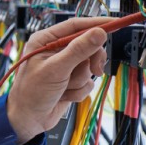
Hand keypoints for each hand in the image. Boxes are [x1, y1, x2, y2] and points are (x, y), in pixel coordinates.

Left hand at [8, 17, 108, 143]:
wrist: (28, 120)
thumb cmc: (31, 93)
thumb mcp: (56, 69)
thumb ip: (78, 50)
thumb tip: (99, 33)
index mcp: (46, 40)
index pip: (76, 26)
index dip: (97, 24)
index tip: (117, 24)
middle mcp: (56, 51)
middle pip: (88, 46)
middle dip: (90, 61)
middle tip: (93, 69)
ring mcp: (64, 66)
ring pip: (89, 66)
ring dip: (79, 80)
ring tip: (64, 87)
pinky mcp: (70, 80)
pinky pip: (87, 81)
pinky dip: (78, 91)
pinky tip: (64, 96)